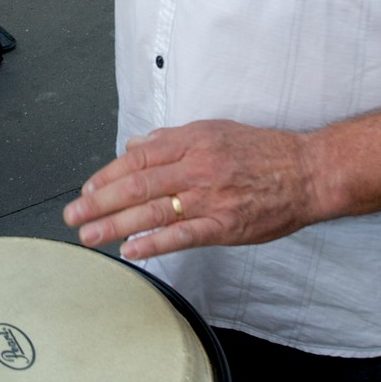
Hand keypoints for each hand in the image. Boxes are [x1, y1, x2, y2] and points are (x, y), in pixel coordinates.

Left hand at [62, 121, 322, 260]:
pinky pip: (182, 236)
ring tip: (89, 235)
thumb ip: (172, 140)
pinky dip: (154, 243)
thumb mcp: (214, 131)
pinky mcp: (224, 226)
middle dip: (99, 202)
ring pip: (152, 211)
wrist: (307, 172)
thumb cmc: (262, 152)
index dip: (107, 175)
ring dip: (115, 225)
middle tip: (73, 215)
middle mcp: (196, 167)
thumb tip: (136, 146)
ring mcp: (209, 198)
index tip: (87, 189)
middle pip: (136, 185)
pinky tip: (131, 250)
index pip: (137, 159)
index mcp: (191, 142)